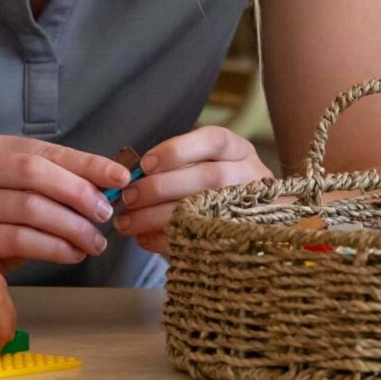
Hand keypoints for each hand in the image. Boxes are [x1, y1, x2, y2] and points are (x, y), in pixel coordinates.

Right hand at [0, 135, 130, 269]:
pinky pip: (19, 239)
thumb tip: (110, 183)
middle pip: (34, 172)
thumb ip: (57, 182)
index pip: (45, 150)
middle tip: (105, 215)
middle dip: (77, 193)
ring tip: (94, 242)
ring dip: (70, 226)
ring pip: (29, 208)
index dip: (86, 163)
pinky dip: (53, 247)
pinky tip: (71, 254)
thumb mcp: (23, 190)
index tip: (120, 178)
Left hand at [113, 126, 271, 255]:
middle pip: (208, 176)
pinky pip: (201, 239)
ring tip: (127, 222)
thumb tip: (131, 175)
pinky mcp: (239, 239)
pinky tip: (144, 239)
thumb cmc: (213, 189)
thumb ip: (175, 167)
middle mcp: (250, 176)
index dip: (177, 150)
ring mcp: (249, 208)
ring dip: (158, 215)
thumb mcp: (203, 167)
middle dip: (161, 187)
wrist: (253, 228)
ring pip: (204, 208)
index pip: (213, 141)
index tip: (145, 164)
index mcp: (238, 150)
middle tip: (129, 197)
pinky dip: (167, 239)